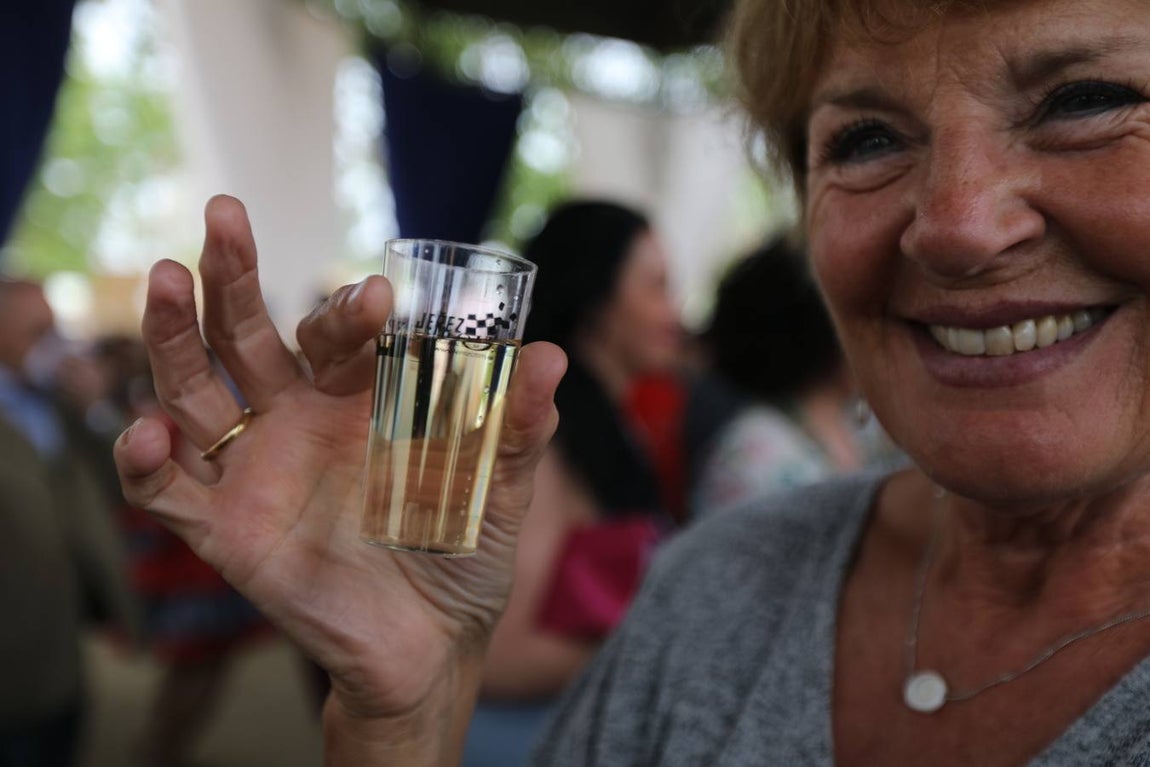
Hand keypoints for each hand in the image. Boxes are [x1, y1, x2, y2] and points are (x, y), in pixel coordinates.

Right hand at [114, 196, 564, 756]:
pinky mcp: (227, 533)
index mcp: (358, 400)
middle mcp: (296, 422)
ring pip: (194, 392)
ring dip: (173, 337)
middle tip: (225, 215)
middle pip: (245, 335)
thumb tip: (552, 356)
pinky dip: (145, 462)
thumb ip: (518, 429)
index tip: (378, 299)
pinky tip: (147, 432)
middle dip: (231, 276)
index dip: (349, 312)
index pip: (335, 334)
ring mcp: (255, 472)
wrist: (433, 646)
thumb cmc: (464, 555)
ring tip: (167, 278)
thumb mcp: (501, 490)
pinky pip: (168, 493)